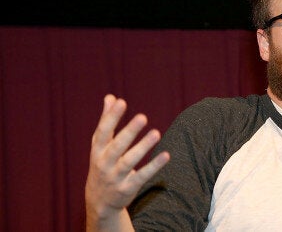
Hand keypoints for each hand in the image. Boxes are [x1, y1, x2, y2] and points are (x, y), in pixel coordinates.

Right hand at [85, 94, 169, 227]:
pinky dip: (154, 166)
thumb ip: (106, 121)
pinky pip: (142, 176)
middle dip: (128, 132)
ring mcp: (115, 177)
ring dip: (143, 147)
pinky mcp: (128, 188)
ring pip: (129, 161)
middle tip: (142, 117)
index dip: (111, 117)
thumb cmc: (102, 164)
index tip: (121, 102)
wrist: (99, 201)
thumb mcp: (100, 145)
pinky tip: (166, 155)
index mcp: (97, 151)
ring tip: (156, 133)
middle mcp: (104, 164)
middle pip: (116, 147)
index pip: (103, 132)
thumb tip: (110, 97)